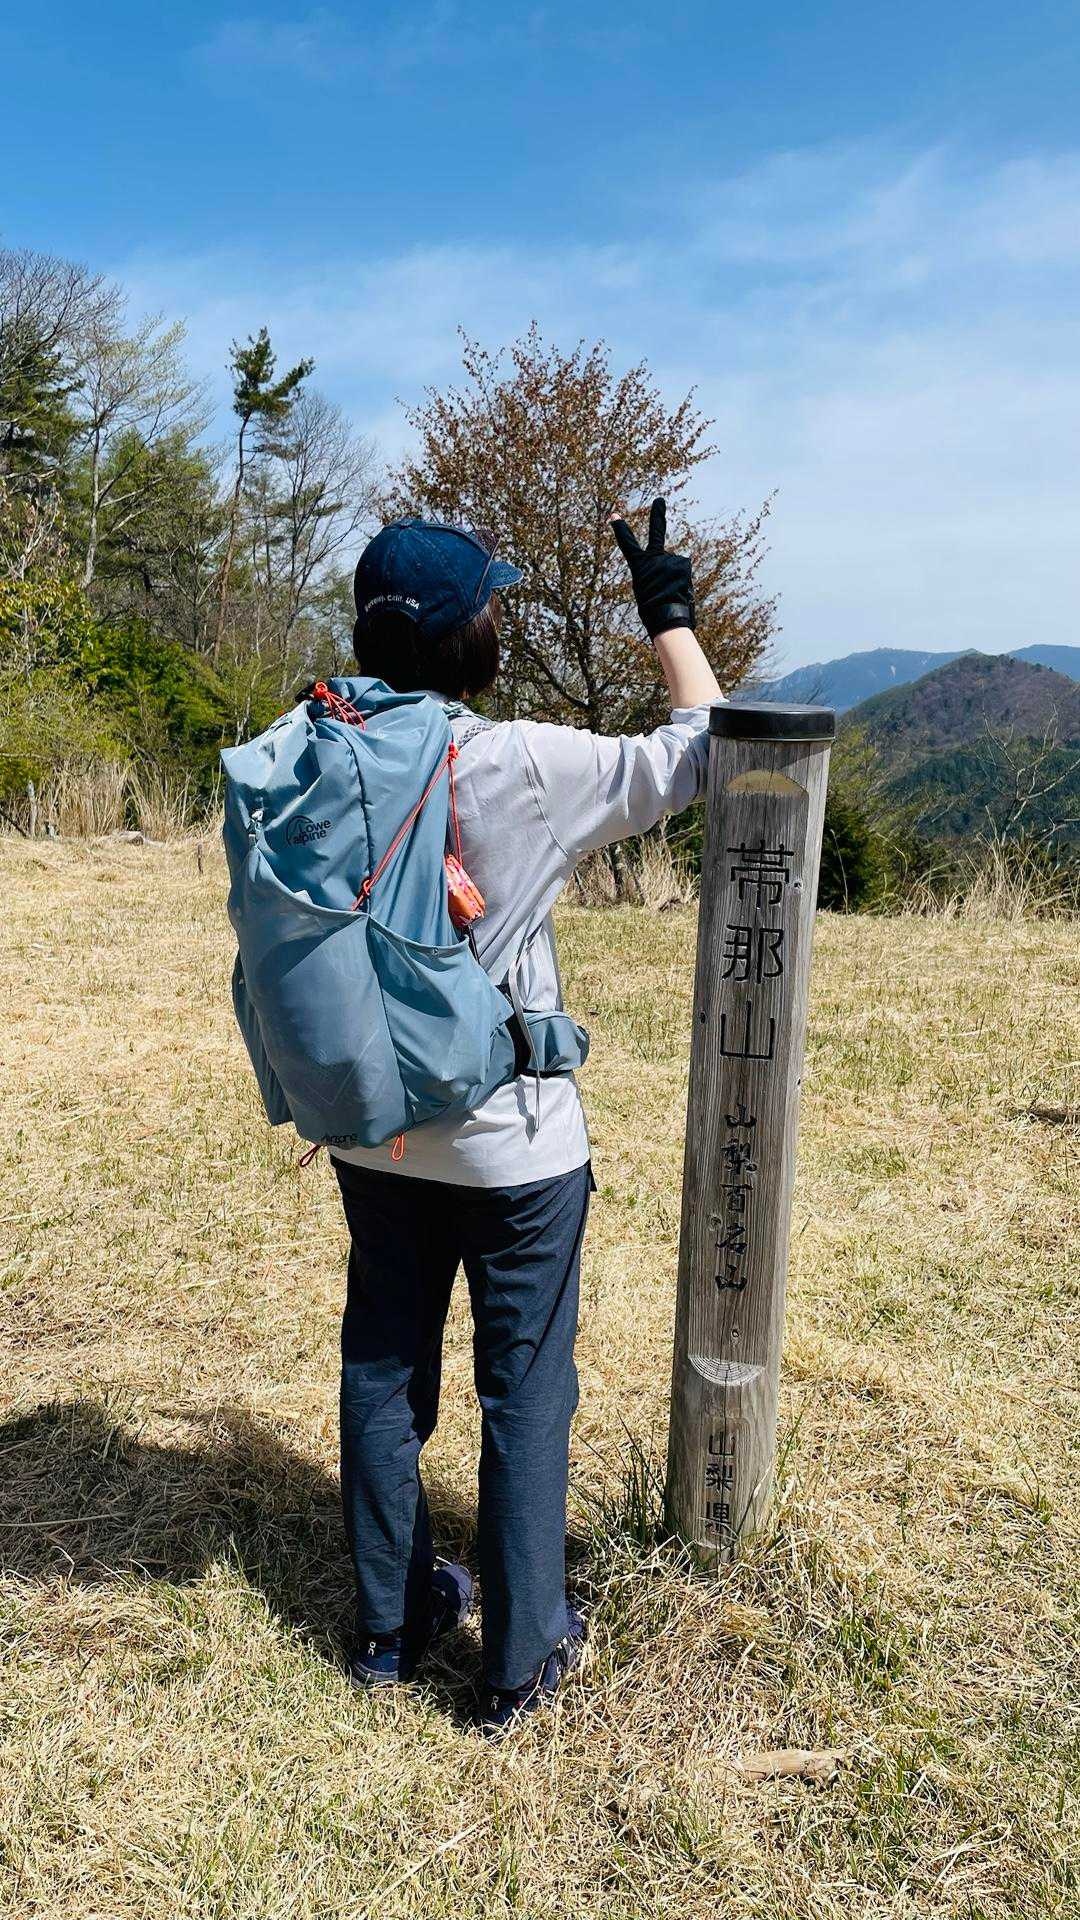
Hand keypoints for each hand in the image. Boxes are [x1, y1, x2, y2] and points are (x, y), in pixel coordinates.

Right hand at [610, 496, 695, 638]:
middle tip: (659, 501)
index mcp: (639, 565)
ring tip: (670, 592)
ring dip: (674, 578)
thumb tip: (666, 570)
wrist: (666, 615)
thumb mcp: (646, 589)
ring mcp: (669, 558)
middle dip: (657, 515)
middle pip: (656, 534)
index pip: (627, 543)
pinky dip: (682, 581)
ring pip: (673, 565)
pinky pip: (682, 571)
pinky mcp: (682, 563)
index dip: (620, 529)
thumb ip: (654, 574)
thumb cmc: (652, 609)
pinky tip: (678, 590)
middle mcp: (653, 557)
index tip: (614, 515)